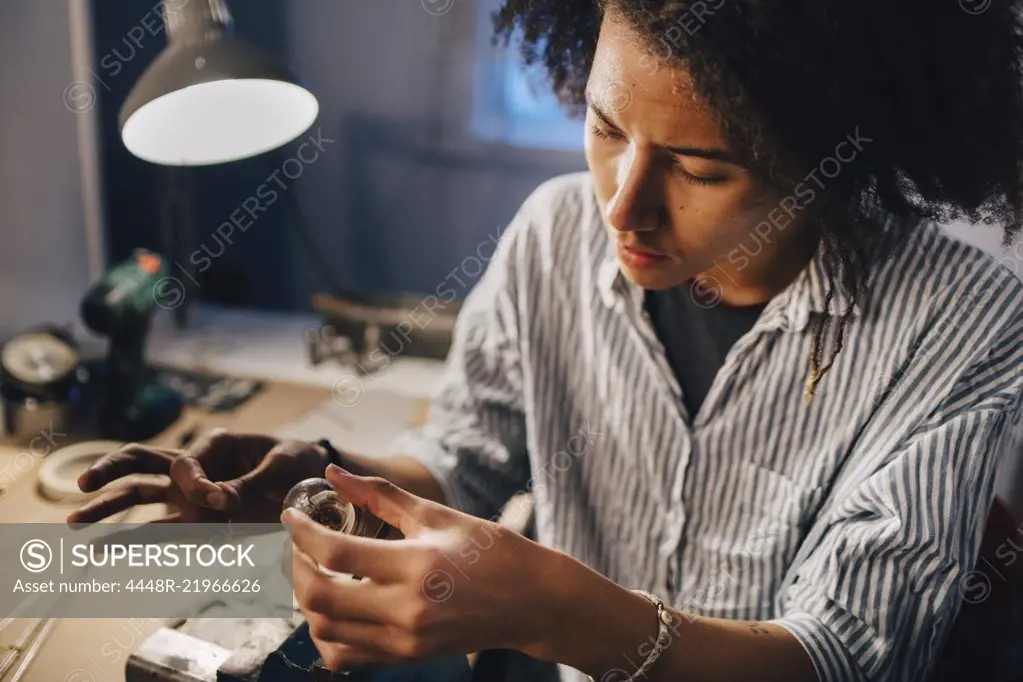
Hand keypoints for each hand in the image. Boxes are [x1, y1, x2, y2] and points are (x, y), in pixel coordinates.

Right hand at [67, 429, 329, 523]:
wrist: (317, 484)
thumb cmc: (300, 463)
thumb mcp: (283, 464)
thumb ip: (250, 481)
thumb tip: (218, 500)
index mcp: (216, 445)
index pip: (186, 463)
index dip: (198, 484)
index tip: (223, 501)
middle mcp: (196, 469)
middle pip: (142, 463)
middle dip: (111, 471)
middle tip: (84, 484)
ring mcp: (192, 498)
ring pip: (140, 498)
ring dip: (108, 512)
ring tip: (74, 528)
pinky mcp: (200, 524)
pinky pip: (163, 534)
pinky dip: (134, 544)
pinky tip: (103, 554)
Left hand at [283, 464, 570, 670]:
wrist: (531, 601)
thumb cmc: (490, 551)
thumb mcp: (436, 515)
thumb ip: (380, 495)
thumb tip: (334, 473)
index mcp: (417, 565)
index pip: (335, 552)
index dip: (302, 531)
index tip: (291, 515)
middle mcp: (407, 609)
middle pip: (320, 597)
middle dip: (297, 567)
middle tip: (299, 544)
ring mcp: (405, 640)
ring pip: (324, 630)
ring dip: (307, 599)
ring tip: (316, 571)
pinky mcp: (406, 657)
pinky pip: (345, 655)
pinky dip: (326, 633)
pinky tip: (334, 606)